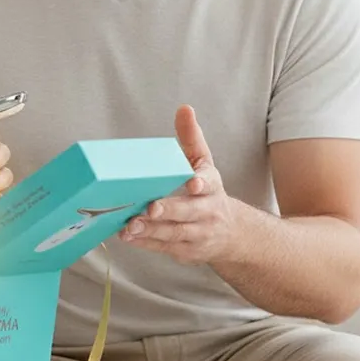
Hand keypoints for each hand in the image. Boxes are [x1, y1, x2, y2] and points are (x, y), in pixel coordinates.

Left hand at [118, 105, 238, 264]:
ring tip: (129, 226)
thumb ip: (191, 138)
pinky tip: (128, 237)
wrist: (231, 233)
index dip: (200, 183)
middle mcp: (207, 212)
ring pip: (174, 233)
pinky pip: (164, 248)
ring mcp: (198, 234)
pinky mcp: (186, 251)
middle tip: (150, 207)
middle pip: (188, 212)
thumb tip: (184, 109)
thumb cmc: (208, 193)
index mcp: (212, 187)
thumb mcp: (204, 163)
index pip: (209, 183)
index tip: (193, 183)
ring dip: (150, 230)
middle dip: (169, 210)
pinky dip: (145, 243)